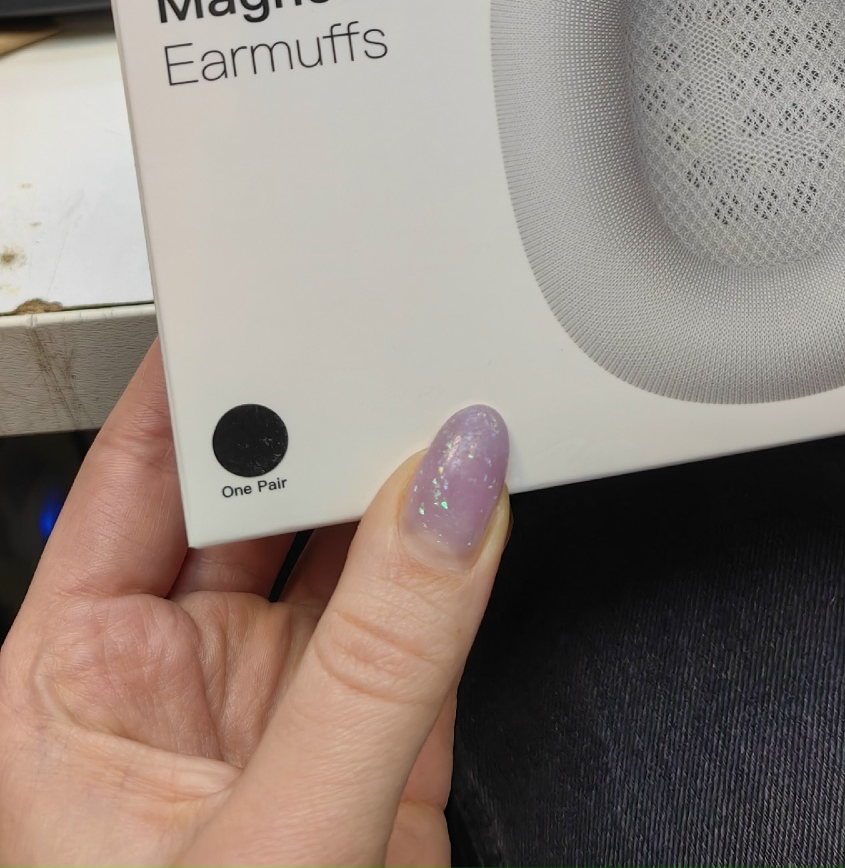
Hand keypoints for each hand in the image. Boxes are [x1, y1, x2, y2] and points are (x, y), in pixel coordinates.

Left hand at [0, 344, 508, 867]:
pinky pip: (434, 618)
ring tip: (457, 411)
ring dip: (408, 484)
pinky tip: (491, 500)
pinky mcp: (386, 750)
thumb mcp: (268, 842)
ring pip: (356, 552)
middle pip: (260, 496)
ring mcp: (290, 716)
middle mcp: (182, 684)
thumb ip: (370, 669)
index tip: (275, 302)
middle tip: (391, 351)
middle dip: (326, 421)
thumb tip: (449, 505)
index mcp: (81, 683)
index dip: (204, 383)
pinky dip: (471, 556)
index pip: (139, 476)